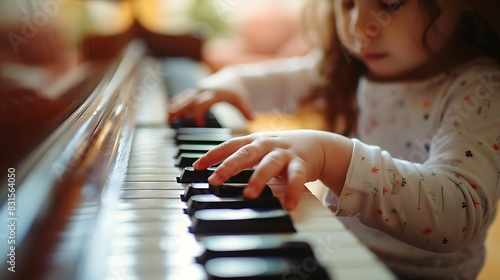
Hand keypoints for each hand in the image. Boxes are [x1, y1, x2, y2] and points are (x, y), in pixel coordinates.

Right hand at [168, 88, 253, 125]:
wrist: (234, 78)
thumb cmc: (237, 92)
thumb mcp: (241, 101)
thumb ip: (245, 111)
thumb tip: (253, 119)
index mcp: (213, 94)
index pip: (202, 105)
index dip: (198, 115)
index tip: (198, 125)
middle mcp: (203, 91)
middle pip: (188, 101)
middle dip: (180, 110)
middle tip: (172, 121)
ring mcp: (198, 90)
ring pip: (183, 98)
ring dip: (175, 108)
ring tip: (167, 118)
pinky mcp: (196, 91)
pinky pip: (184, 97)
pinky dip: (177, 104)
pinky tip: (171, 113)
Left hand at [193, 130, 353, 209]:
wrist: (316, 144)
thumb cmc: (280, 150)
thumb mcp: (259, 150)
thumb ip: (240, 159)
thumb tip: (213, 174)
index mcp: (254, 140)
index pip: (230, 145)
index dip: (213, 154)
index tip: (197, 167)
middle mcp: (267, 144)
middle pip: (246, 152)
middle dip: (229, 166)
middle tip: (215, 180)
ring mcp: (284, 153)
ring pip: (269, 164)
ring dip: (258, 179)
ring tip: (250, 195)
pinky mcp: (301, 163)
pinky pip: (297, 177)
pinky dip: (292, 191)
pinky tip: (288, 205)